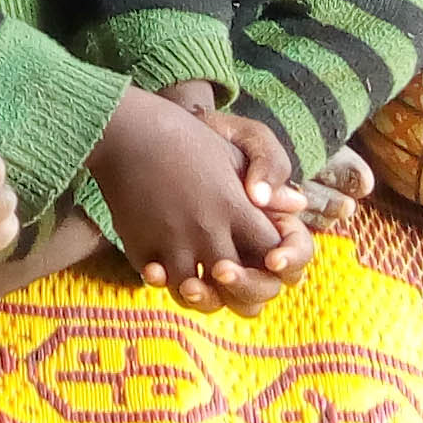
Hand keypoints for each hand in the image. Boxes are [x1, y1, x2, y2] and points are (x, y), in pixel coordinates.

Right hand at [84, 84, 304, 308]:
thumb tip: (297, 205)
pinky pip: (159, 279)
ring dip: (201, 292)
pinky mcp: (141, 246)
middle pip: (239, 283)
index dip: (273, 259)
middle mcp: (207, 230)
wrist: (125, 130)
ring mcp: (172, 242)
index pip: (271, 252)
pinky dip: (164, 279)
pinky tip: (164, 271)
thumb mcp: (231, 152)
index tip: (265, 255)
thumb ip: (266, 180)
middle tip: (232, 278)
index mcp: (235, 208)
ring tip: (199, 284)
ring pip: (197, 292)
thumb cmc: (183, 136)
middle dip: (242, 287)